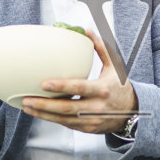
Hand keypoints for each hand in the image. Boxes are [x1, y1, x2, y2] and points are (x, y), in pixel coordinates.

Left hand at [21, 29, 138, 134]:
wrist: (133, 113)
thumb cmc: (121, 87)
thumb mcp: (115, 67)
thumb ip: (101, 48)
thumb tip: (87, 31)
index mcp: (103, 90)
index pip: (79, 88)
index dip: (61, 87)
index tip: (44, 83)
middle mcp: (97, 107)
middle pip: (66, 108)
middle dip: (44, 105)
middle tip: (27, 99)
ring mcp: (91, 120)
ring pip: (63, 120)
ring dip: (43, 114)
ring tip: (27, 106)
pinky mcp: (87, 129)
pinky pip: (66, 124)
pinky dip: (52, 119)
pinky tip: (39, 112)